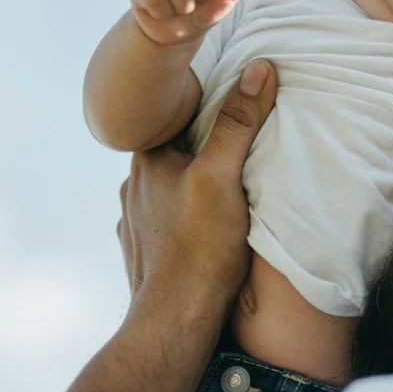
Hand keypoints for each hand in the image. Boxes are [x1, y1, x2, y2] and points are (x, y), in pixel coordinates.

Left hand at [117, 60, 276, 305]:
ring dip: (193, 184)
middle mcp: (133, 186)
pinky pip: (166, 221)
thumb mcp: (225, 175)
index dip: (208, 106)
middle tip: (240, 146)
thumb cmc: (200, 248)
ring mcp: (134, 221)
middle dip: (203, 147)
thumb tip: (259, 68)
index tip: (237, 102)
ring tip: (226, 188)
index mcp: (148, 159)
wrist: (175, 322)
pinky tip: (205, 227)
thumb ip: (239, 122)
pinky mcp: (142, 252)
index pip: (178, 115)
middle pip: (176, 151)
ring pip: (169, 188)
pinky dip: (185, 218)